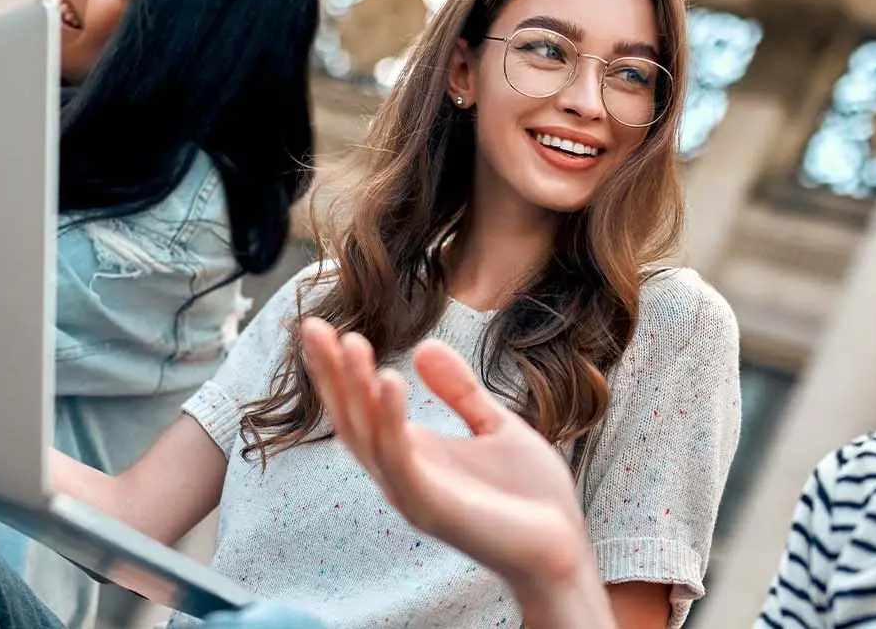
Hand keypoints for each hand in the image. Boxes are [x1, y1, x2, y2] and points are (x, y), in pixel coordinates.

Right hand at [296, 318, 596, 594]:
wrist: (563, 549)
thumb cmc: (530, 497)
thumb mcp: (494, 426)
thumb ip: (459, 391)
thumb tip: (423, 346)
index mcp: (412, 454)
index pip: (361, 408)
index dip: (340, 370)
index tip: (326, 327)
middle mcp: (401, 474)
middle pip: (351, 419)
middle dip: (331, 374)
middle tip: (312, 326)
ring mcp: (413, 492)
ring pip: (368, 437)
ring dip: (356, 389)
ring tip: (352, 342)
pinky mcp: (432, 509)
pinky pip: (400, 461)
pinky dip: (390, 422)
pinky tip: (390, 381)